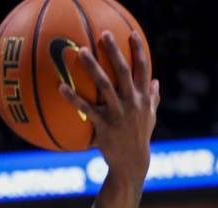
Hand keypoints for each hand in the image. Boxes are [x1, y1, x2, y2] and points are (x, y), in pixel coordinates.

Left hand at [60, 30, 159, 181]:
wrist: (132, 163)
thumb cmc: (139, 138)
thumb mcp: (150, 117)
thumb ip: (153, 98)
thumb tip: (156, 81)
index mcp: (144, 98)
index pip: (144, 69)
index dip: (138, 51)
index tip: (131, 34)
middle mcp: (133, 103)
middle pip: (125, 72)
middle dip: (115, 52)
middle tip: (104, 35)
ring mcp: (119, 113)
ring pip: (105, 85)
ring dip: (93, 67)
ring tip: (81, 52)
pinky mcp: (104, 125)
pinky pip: (86, 108)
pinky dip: (73, 98)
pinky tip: (61, 87)